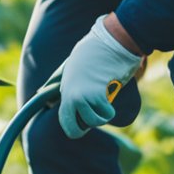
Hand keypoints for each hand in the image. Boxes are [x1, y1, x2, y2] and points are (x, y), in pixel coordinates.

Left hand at [58, 14, 143, 138]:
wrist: (108, 43)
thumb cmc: (96, 53)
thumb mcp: (76, 68)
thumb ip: (71, 85)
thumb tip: (62, 97)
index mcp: (65, 89)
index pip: (63, 119)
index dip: (74, 127)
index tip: (83, 124)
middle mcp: (70, 95)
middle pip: (73, 130)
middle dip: (85, 128)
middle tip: (96, 118)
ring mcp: (81, 96)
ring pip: (93, 122)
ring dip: (103, 116)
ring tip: (105, 102)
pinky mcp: (95, 95)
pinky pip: (106, 114)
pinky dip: (111, 110)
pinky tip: (111, 97)